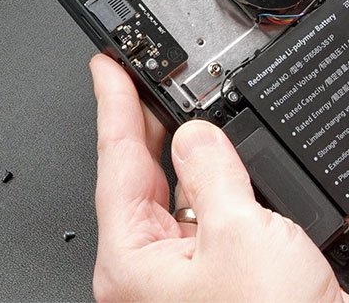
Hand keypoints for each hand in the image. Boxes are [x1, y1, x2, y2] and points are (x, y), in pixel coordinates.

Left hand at [89, 54, 348, 302]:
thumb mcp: (240, 229)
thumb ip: (214, 171)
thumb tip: (198, 134)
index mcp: (132, 263)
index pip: (116, 163)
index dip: (113, 105)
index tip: (107, 67)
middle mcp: (152, 274)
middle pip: (143, 179)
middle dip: (150, 125)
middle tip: (147, 73)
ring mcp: (188, 280)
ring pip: (183, 198)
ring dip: (196, 155)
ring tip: (199, 108)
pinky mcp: (227, 282)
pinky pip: (215, 219)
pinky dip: (226, 186)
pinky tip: (238, 165)